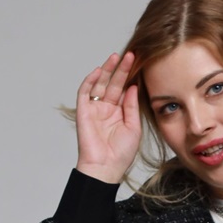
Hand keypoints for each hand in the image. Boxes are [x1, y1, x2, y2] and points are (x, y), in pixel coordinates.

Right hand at [75, 51, 141, 183]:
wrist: (106, 167)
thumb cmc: (120, 154)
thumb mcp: (133, 128)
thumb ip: (132, 107)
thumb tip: (133, 87)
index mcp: (119, 113)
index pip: (124, 90)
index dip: (130, 77)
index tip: (139, 64)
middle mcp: (106, 109)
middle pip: (113, 84)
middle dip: (120, 69)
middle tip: (130, 55)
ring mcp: (94, 109)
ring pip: (100, 84)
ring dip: (107, 70)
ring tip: (116, 57)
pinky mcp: (83, 111)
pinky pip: (85, 92)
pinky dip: (90, 81)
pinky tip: (99, 71)